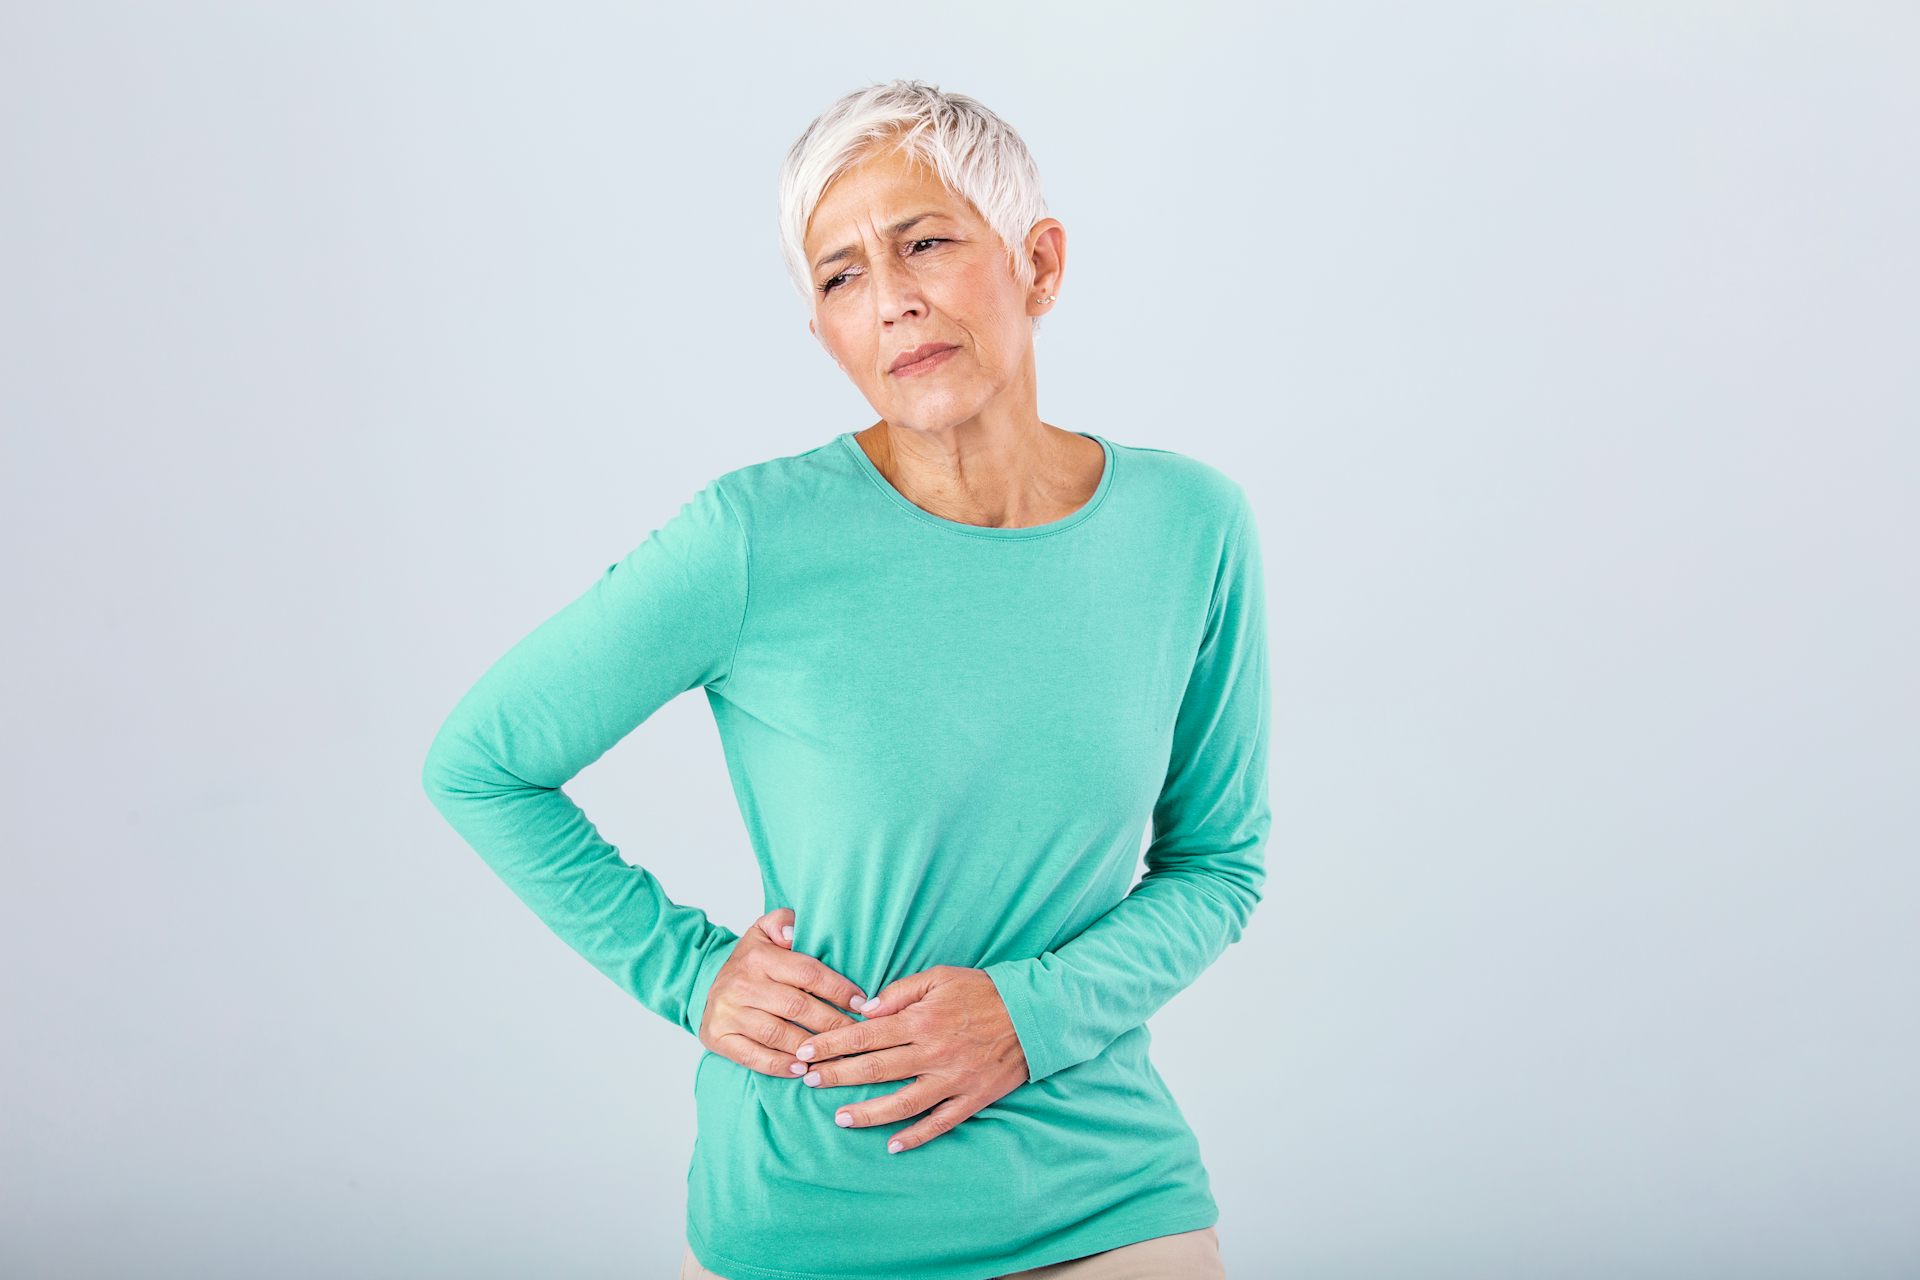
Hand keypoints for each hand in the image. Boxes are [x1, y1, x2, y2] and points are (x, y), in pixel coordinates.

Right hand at [698, 908, 871, 1070]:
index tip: (861, 1002)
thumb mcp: (763, 932)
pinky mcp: (718, 1037)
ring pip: (778, 1034)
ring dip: (811, 1048)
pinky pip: (753, 1056)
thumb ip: (782, 923)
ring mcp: (728, 1012)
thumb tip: (793, 935)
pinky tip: (802, 1069)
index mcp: (758, 957)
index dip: (838, 988)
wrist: (707, 985)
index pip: (807, 972)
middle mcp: (741, 984)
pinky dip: (780, 1066)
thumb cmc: (750, 962)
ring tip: (838, 1055)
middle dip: (833, 1022)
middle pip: (797, 1007)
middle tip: (857, 1034)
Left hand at [785, 964, 1029, 1153]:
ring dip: (868, 1113)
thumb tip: (865, 1010)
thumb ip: (900, 992)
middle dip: (838, 1076)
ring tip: (840, 1118)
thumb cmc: (983, 990)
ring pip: (902, 1103)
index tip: (806, 1053)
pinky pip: (939, 1123)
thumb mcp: (939, 977)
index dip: (832, 1045)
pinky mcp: (972, 1098)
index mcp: (920, 1020)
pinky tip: (893, 1145)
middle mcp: (931, 1052)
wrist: (1034, 1013)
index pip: (865, 1035)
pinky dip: (916, 1136)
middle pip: (874, 1069)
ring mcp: (952, 1079)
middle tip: (810, 1083)